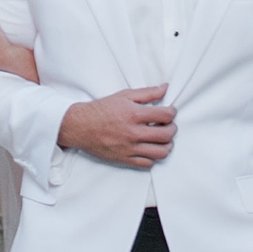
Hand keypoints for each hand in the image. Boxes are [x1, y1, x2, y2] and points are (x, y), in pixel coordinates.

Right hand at [58, 87, 175, 168]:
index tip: (170, 112)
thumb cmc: (101, 110)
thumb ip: (147, 93)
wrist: (80, 126)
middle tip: (168, 125)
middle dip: (172, 129)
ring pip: (160, 152)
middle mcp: (133, 133)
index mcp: (134, 114)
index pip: (166, 115)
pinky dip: (153, 157)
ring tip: (163, 139)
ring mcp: (129, 148)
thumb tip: (165, 88)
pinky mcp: (124, 159)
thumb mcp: (124, 96)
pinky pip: (147, 163)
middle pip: (166, 135)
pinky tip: (150, 149)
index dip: (172, 112)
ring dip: (167, 145)